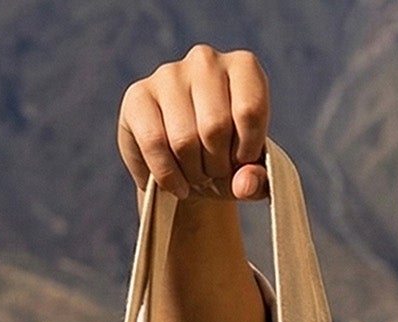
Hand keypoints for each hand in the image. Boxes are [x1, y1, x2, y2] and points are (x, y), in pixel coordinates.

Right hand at [117, 45, 269, 203]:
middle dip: (217, 165)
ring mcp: (169, 74)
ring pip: (184, 139)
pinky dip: (167, 175)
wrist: (188, 170)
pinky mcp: (138, 95)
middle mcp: (206, 60)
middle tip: (214, 172)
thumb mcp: (251, 176)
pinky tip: (176, 185)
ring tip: (195, 175)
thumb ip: (259, 182)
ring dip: (192, 173)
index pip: (250, 110)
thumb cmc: (226, 162)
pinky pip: (154, 143)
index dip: (247, 150)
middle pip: (215, 126)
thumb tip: (243, 183)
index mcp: (243, 68)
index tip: (242, 163)